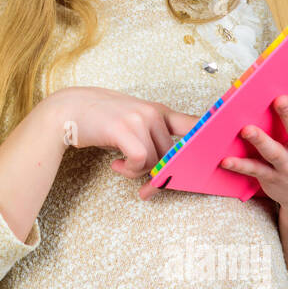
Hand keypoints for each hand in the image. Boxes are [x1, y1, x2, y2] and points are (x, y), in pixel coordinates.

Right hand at [53, 86, 199, 183]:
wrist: (67, 110)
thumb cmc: (98, 118)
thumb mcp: (130, 119)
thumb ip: (150, 135)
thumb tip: (165, 165)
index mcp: (158, 110)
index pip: (194, 124)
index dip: (208, 139)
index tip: (220, 151)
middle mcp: (153, 112)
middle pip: (171, 154)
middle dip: (157, 171)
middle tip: (142, 179)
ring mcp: (139, 119)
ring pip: (154, 160)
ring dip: (138, 171)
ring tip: (121, 165)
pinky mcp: (124, 129)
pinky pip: (140, 161)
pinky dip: (129, 170)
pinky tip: (116, 165)